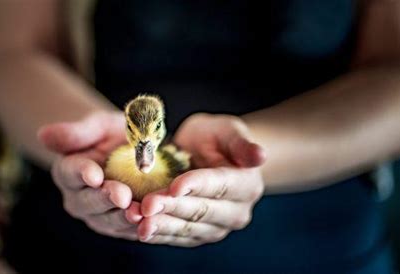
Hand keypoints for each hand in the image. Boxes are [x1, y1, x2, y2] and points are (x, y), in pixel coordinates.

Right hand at [38, 111, 137, 239]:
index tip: (94, 174)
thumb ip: (75, 132)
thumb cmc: (109, 134)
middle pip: (89, 201)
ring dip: (123, 219)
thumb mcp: (96, 126)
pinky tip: (150, 223)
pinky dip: (139, 228)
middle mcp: (78, 197)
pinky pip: (127, 230)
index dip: (83, 173)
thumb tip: (44, 134)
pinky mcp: (117, 226)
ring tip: (137, 214)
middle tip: (121, 196)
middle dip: (105, 199)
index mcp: (68, 171)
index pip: (71, 172)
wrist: (127, 151)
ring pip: (108, 220)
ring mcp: (97, 215)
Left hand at [128, 113, 265, 246]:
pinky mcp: (197, 235)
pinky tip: (138, 229)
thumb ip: (242, 143)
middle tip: (147, 205)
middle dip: (172, 208)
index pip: (219, 186)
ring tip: (140, 222)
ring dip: (162, 225)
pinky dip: (157, 233)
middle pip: (201, 211)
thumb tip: (261, 155)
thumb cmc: (217, 138)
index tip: (174, 185)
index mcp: (246, 185)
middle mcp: (235, 212)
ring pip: (186, 228)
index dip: (196, 186)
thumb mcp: (229, 131)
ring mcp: (216, 228)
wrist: (209, 156)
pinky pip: (176, 237)